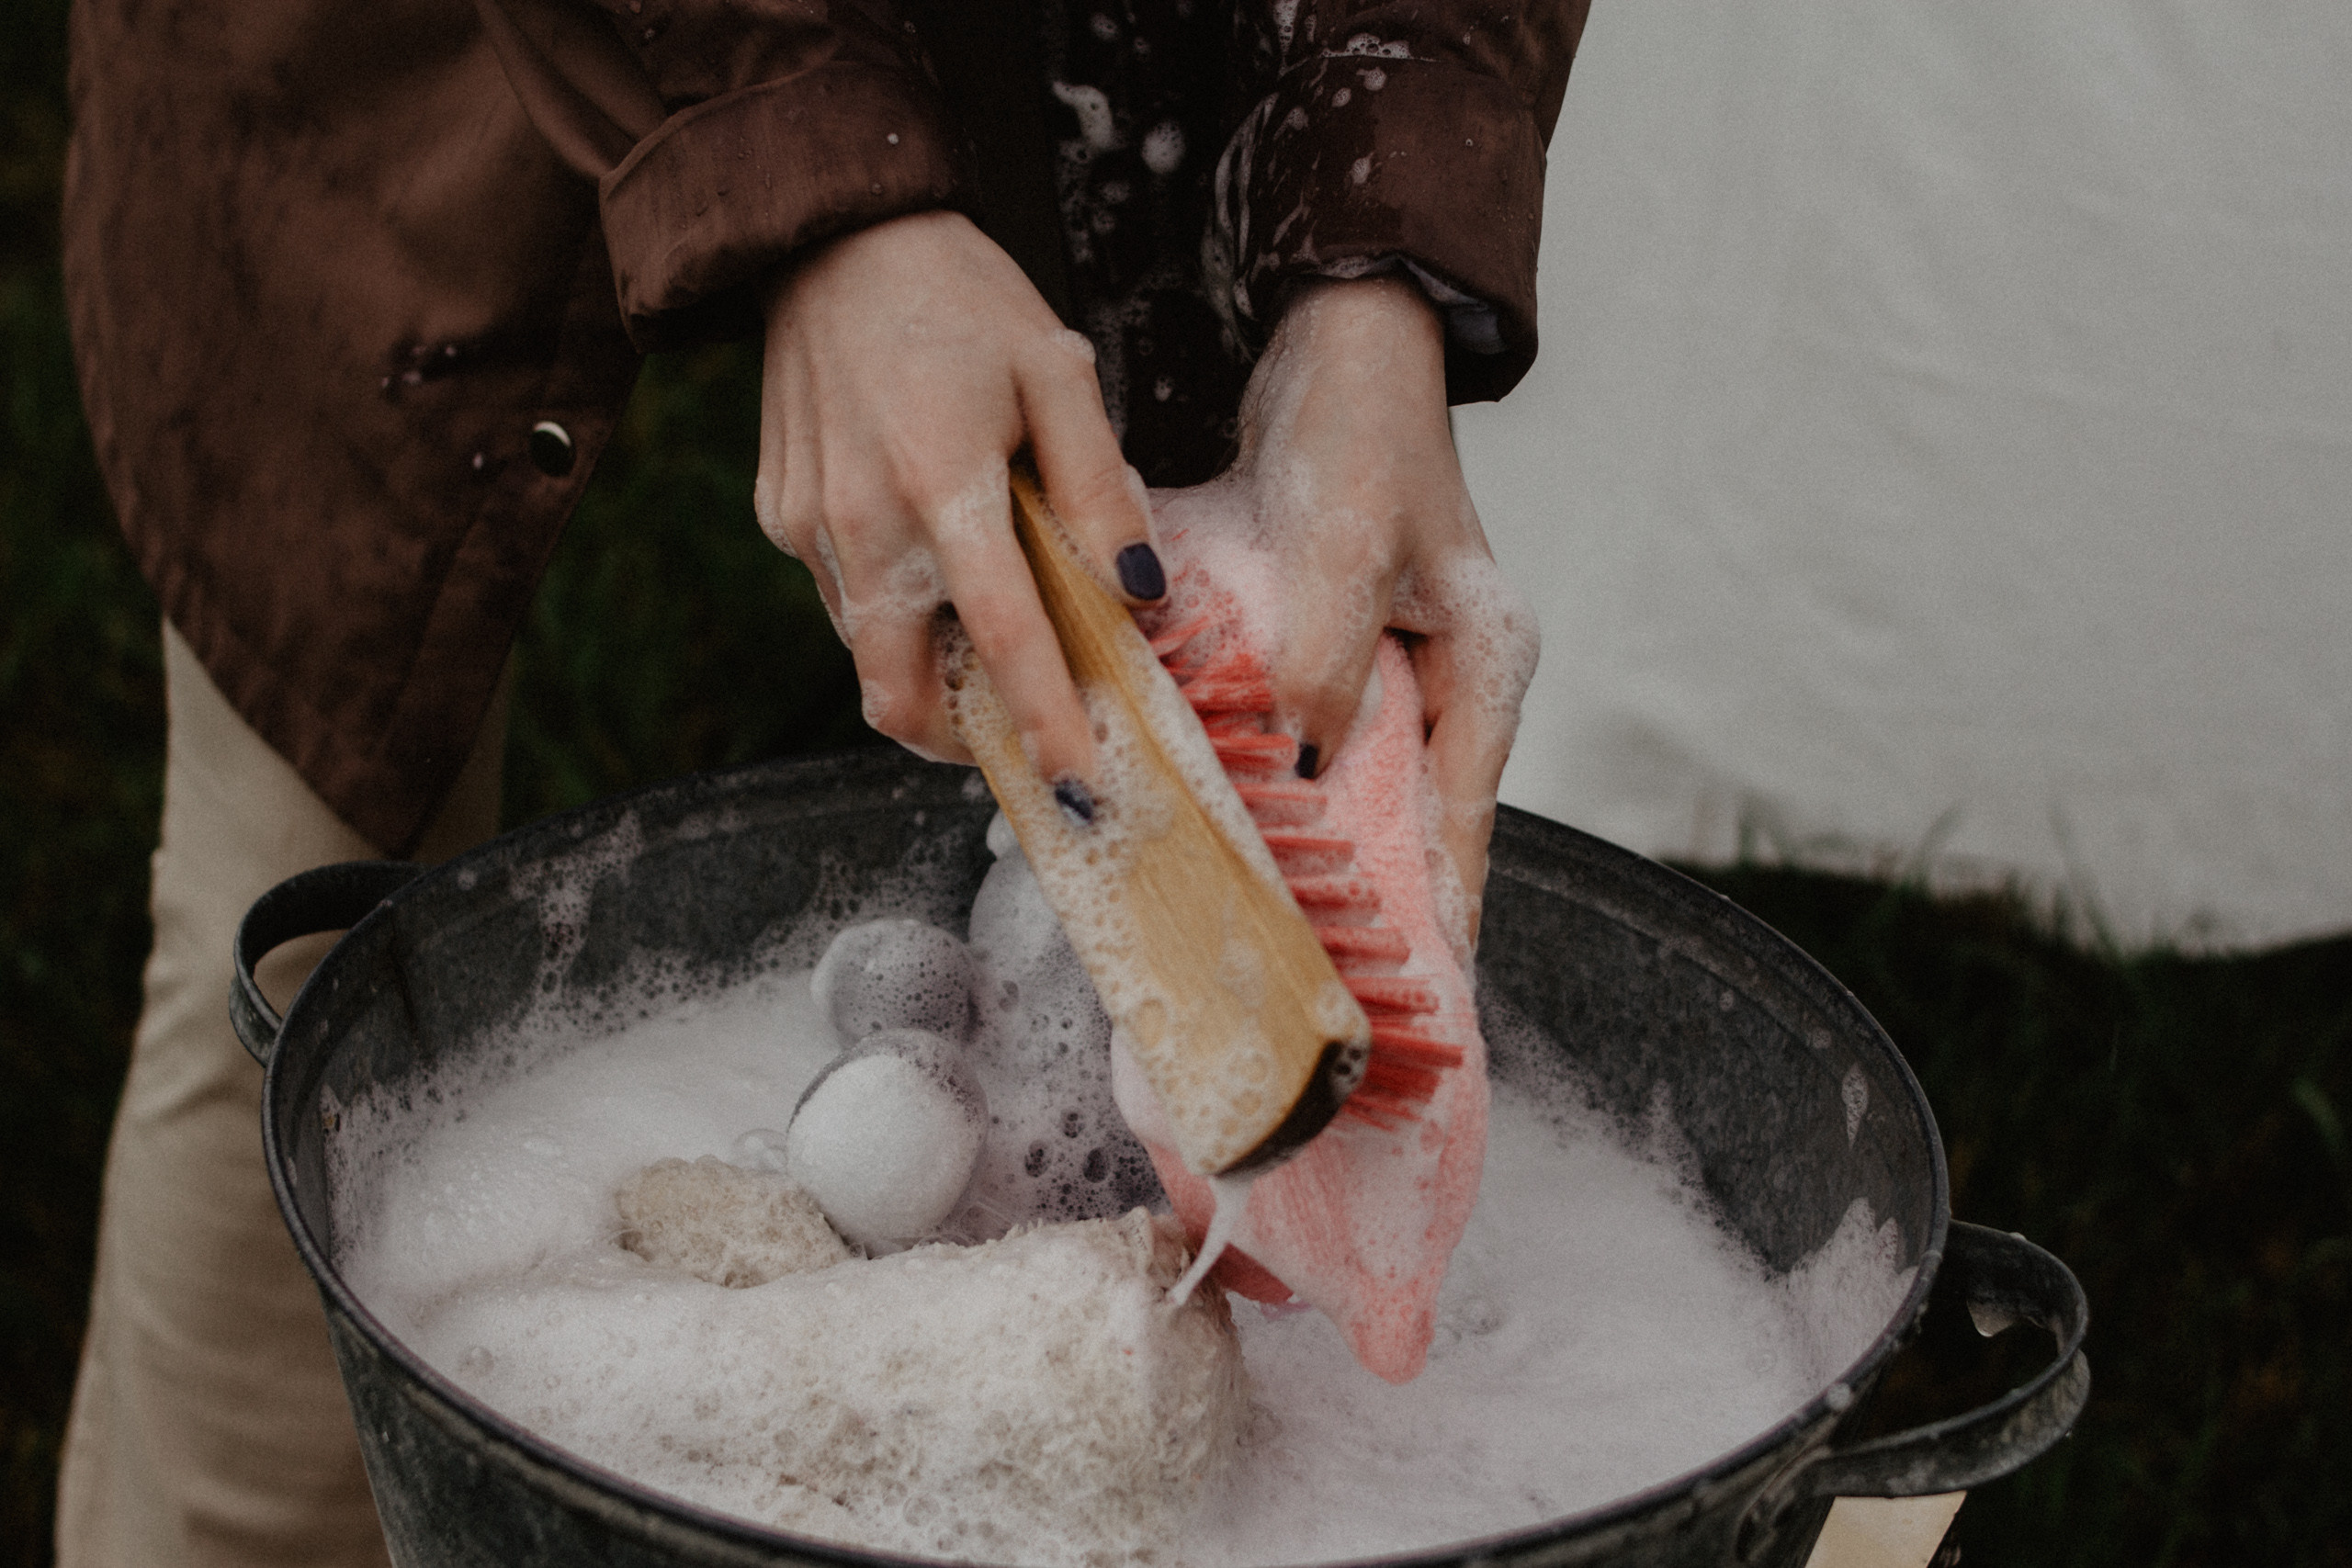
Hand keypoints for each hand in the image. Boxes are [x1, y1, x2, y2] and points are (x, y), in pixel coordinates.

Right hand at [753, 210, 1161, 791]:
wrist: (831, 236)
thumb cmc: (961, 299)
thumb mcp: (1056, 370)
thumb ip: (1100, 485)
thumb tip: (1140, 591)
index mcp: (944, 482)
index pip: (1002, 636)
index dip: (1043, 722)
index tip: (1078, 785)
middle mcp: (863, 519)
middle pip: (897, 689)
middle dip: (958, 738)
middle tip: (1019, 737)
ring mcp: (808, 524)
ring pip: (866, 652)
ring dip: (925, 669)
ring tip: (985, 636)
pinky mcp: (778, 514)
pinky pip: (840, 595)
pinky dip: (890, 608)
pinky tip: (928, 555)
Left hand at [1231, 276, 1539, 934]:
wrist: (1336, 340)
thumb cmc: (1364, 432)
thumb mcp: (1348, 545)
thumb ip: (1326, 656)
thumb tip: (1309, 757)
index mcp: (1483, 666)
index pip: (1463, 819)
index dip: (1440, 910)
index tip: (1417, 998)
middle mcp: (1444, 676)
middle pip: (1408, 815)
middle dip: (1367, 894)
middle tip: (1316, 980)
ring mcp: (1388, 660)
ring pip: (1348, 778)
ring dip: (1304, 838)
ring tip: (1257, 918)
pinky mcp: (1330, 638)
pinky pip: (1298, 727)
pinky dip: (1262, 768)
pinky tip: (1213, 810)